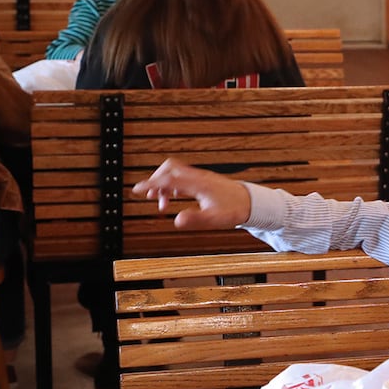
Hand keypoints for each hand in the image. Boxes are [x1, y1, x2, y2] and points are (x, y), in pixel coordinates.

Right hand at [132, 157, 251, 229]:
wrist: (252, 203)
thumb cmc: (234, 210)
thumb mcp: (214, 219)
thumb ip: (195, 219)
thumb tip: (176, 220)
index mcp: (197, 184)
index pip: (168, 179)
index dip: (151, 184)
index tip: (136, 190)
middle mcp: (198, 177)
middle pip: (169, 168)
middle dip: (155, 180)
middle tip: (148, 195)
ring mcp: (200, 178)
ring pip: (175, 172)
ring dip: (164, 184)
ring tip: (160, 202)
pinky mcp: (203, 181)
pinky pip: (182, 178)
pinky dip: (172, 186)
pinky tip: (171, 197)